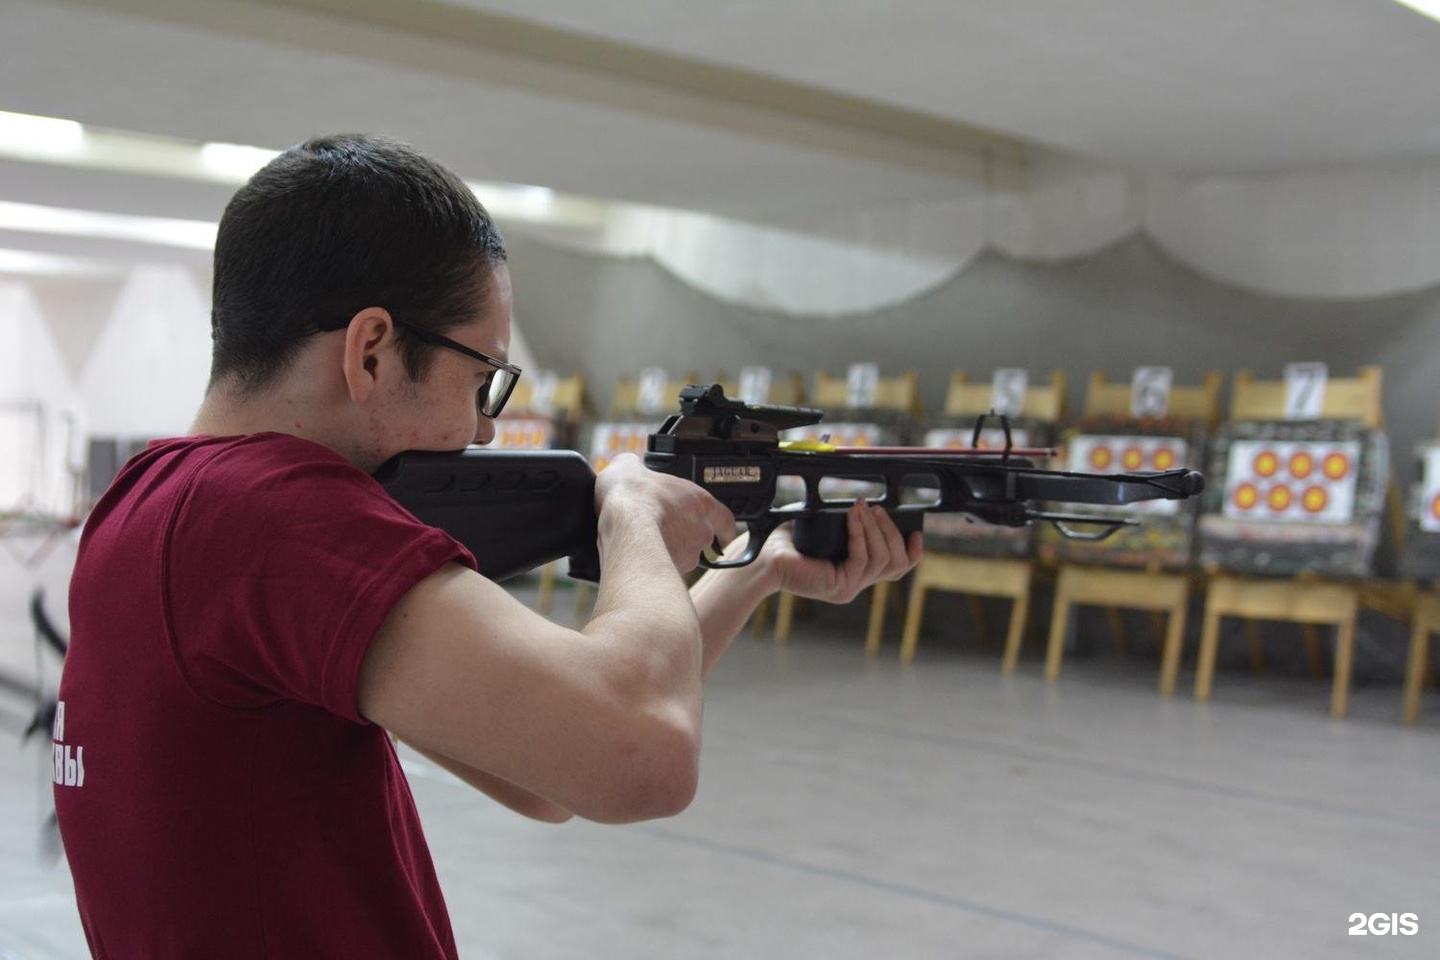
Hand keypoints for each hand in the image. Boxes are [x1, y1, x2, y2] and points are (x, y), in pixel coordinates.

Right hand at [594, 453, 737, 572]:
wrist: (624, 527)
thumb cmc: (634, 495)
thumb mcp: (627, 466)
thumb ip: (633, 466)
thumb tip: (626, 464)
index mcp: (700, 501)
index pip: (725, 518)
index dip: (725, 527)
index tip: (725, 533)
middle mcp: (701, 530)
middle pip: (700, 538)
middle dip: (684, 537)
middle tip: (663, 531)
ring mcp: (689, 554)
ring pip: (684, 557)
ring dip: (670, 552)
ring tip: (645, 545)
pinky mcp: (673, 572)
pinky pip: (667, 571)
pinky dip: (655, 566)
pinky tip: (638, 559)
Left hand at [762, 501, 921, 603]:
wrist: (765, 556)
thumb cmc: (790, 541)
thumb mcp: (828, 529)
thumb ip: (851, 525)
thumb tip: (868, 507)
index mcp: (856, 573)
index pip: (897, 569)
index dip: (912, 551)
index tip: (916, 532)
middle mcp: (856, 584)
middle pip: (896, 563)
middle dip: (890, 532)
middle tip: (877, 509)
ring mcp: (849, 588)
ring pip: (881, 560)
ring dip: (875, 529)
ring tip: (862, 508)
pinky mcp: (839, 586)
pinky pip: (861, 558)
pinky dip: (860, 534)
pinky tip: (852, 518)